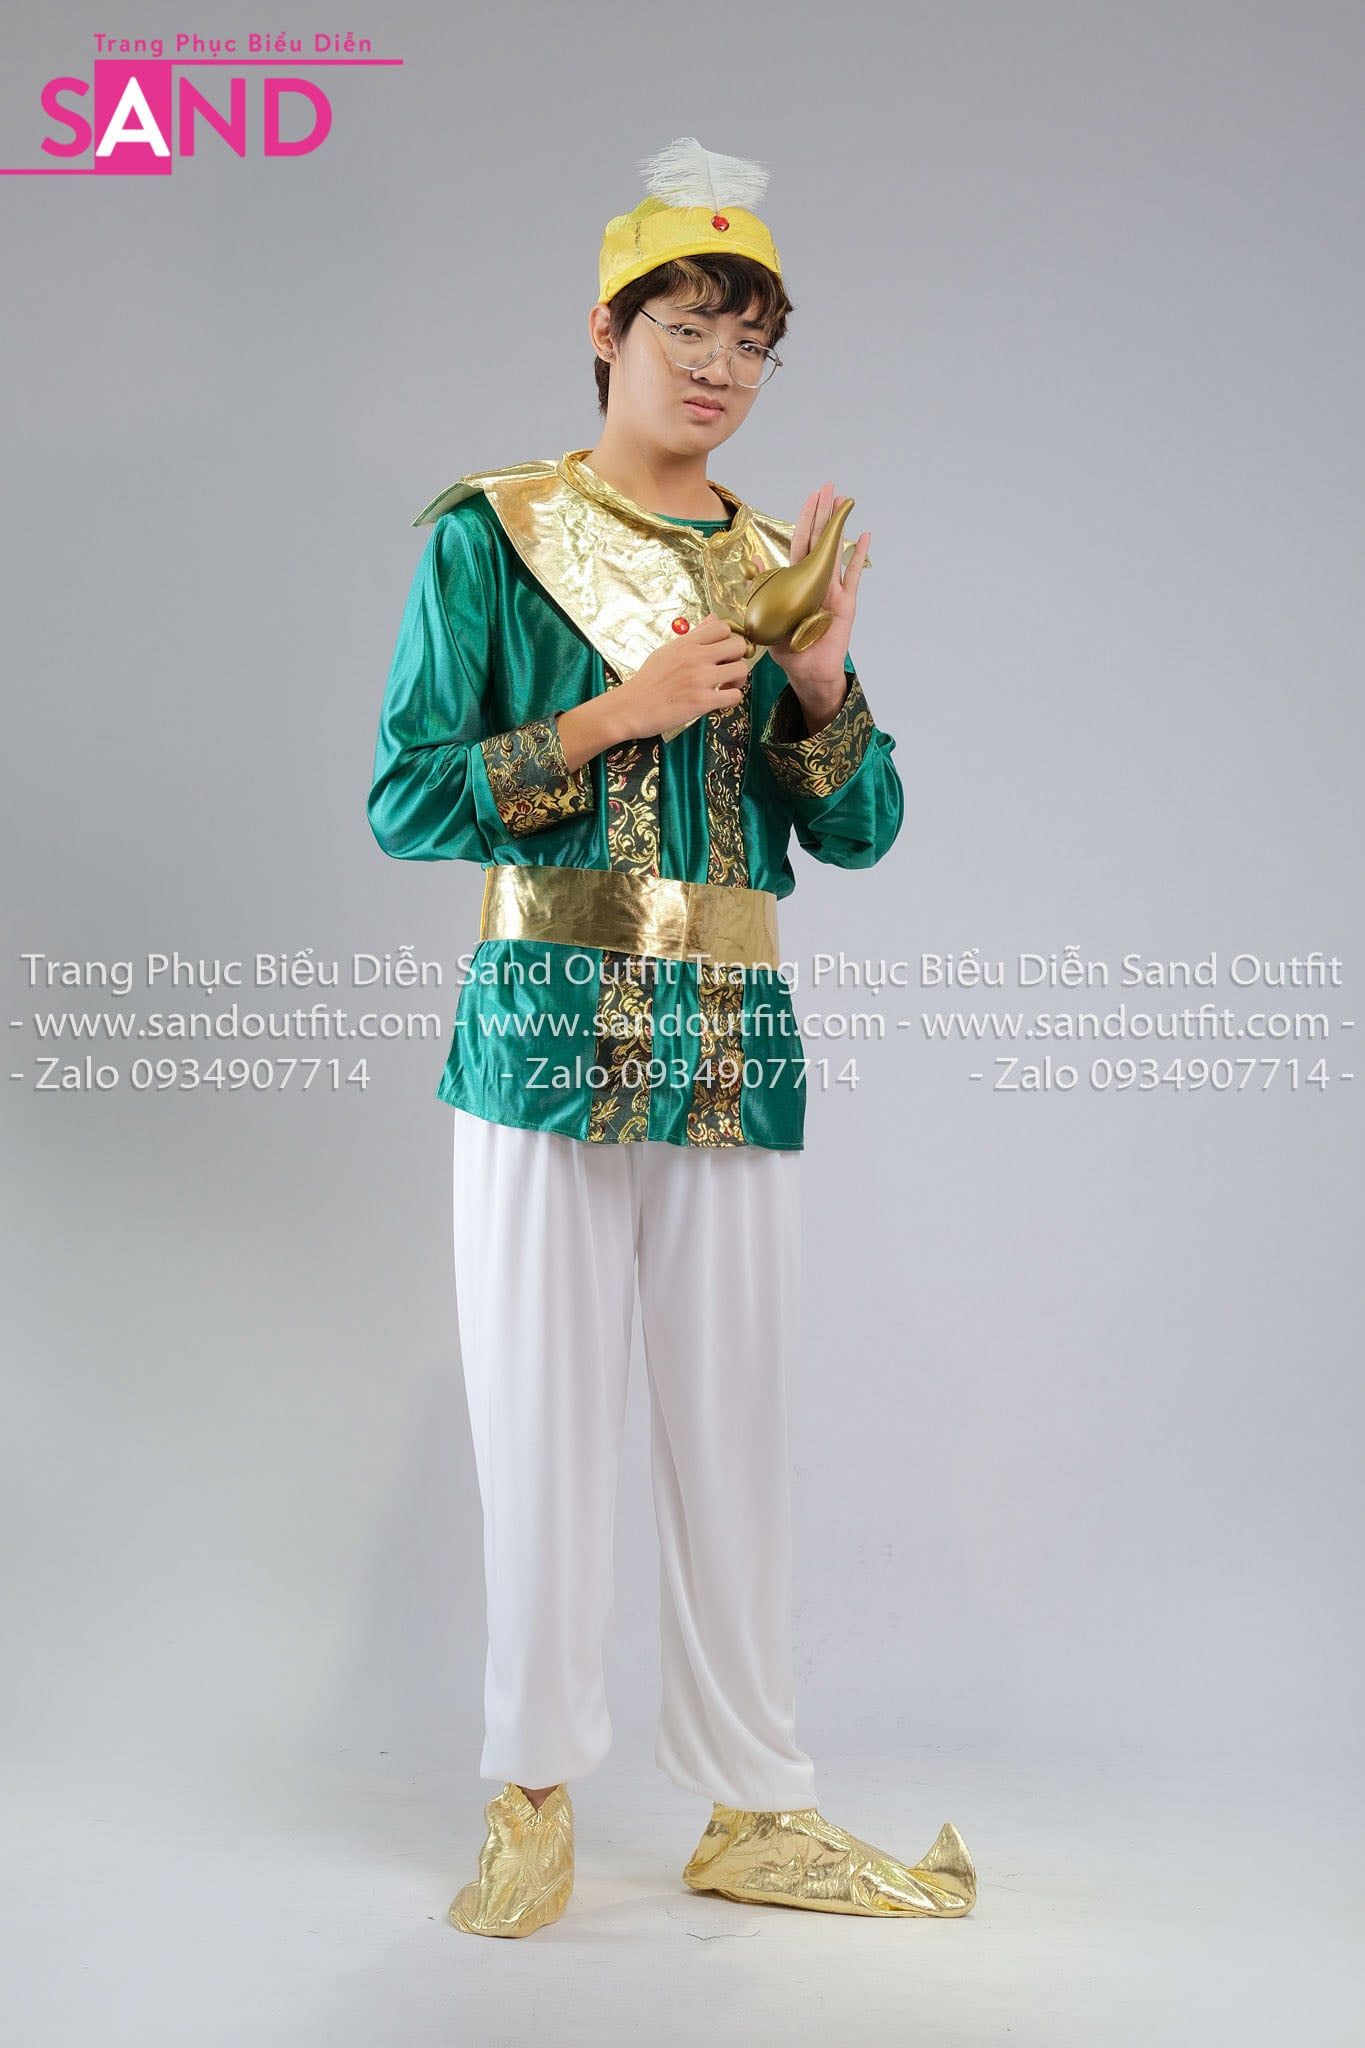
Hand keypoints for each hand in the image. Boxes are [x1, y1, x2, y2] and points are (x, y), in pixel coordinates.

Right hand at [611, 614, 751, 740]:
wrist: (630, 707)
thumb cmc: (648, 681)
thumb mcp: (667, 651)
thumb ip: (693, 636)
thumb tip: (712, 619)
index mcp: (686, 643)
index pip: (722, 626)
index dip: (728, 638)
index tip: (723, 651)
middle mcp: (695, 657)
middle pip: (739, 645)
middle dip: (738, 658)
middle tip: (729, 669)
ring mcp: (700, 679)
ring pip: (741, 670)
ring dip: (738, 680)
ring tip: (726, 687)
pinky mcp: (701, 702)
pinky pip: (734, 697)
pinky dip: (732, 700)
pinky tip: (720, 701)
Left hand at [768, 480, 870, 727]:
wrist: (806, 671)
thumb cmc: (787, 647)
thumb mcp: (766, 615)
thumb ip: (760, 588)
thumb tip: (748, 562)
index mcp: (798, 580)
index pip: (801, 542)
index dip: (806, 519)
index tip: (812, 496)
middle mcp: (817, 579)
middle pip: (820, 539)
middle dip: (824, 512)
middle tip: (830, 487)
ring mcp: (833, 589)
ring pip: (836, 550)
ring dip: (840, 527)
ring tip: (845, 503)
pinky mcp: (845, 603)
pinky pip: (853, 576)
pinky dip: (858, 556)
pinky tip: (864, 536)